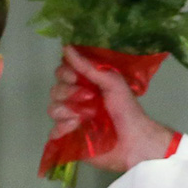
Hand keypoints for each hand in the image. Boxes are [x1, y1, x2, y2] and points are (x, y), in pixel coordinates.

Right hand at [47, 45, 175, 171]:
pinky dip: (63, 128)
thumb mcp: (112, 82)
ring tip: (85, 116)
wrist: (134, 140)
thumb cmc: (127, 109)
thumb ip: (88, 67)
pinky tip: (77, 127)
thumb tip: (67, 47)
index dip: (65, 73)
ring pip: (53, 108)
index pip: (62, 73)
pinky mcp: (69, 137)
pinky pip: (54, 130)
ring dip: (67, 110)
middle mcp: (75, 100)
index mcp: (85, 85)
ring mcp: (71, 119)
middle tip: (89, 98)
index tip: (75, 77)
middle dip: (68, 92)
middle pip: (55, 90)